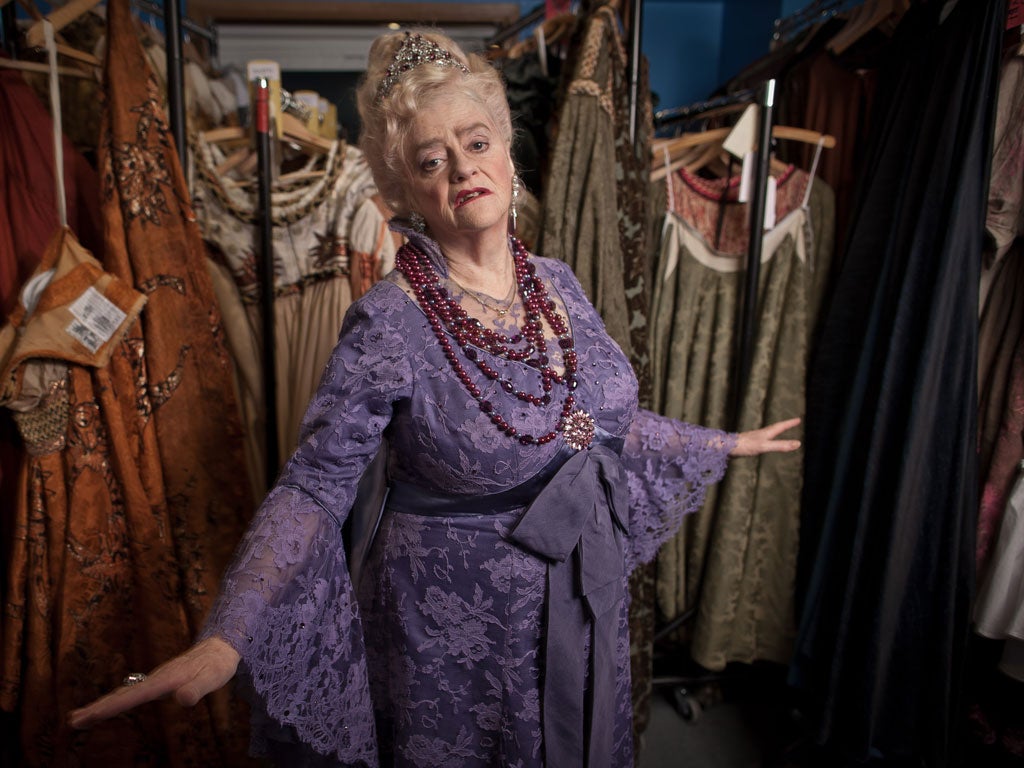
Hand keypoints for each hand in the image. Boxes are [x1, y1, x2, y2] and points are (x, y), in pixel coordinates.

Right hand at [68, 636, 239, 729]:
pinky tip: (108, 706)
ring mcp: (155, 678)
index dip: (111, 707)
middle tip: (73, 721)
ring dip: (102, 705)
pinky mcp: (158, 681)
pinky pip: (132, 692)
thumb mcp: (212, 678)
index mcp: (165, 679)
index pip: (134, 696)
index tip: (89, 715)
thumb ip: (197, 688)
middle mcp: (156, 677)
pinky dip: (115, 700)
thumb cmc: (218, 665)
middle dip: (97, 707)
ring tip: (79, 718)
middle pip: (122, 694)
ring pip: (124, 693)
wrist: (221, 646)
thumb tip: (182, 699)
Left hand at [730, 417, 801, 456]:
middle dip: (785, 425)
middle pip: (775, 428)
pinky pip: (762, 439)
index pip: (781, 426)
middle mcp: (761, 433)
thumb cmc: (745, 446)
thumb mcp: (765, 446)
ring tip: (780, 430)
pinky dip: (768, 438)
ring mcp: (754, 438)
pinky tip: (763, 441)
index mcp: (766, 433)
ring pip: (768, 433)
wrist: (726, 446)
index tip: (799, 419)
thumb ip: (781, 445)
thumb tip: (798, 443)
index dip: (790, 423)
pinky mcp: (748, 443)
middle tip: (793, 422)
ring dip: (776, 431)